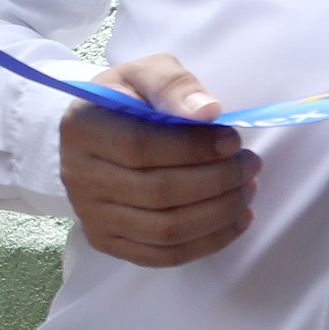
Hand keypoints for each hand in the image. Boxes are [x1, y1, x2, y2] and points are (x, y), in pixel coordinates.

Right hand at [58, 53, 258, 267]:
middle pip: (157, 193)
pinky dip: (208, 243)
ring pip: (164, 229)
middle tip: (250, 165)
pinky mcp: (107, 241)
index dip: (193, 148)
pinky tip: (237, 221)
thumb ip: (174, 84)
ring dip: (219, 213)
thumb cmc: (128, 100)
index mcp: (82, 128)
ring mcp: (90, 215)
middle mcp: (78, 176)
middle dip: (217, 181)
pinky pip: (162, 256)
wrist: (96, 133)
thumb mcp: (146, 73)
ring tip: (248, 190)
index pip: (140, 147)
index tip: (233, 140)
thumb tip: (208, 112)